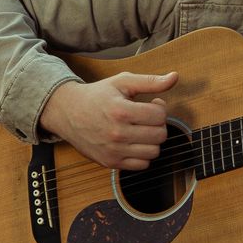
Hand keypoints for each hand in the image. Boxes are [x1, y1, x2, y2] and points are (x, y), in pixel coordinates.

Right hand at [41, 71, 177, 169]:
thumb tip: (175, 77)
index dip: (160, 108)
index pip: (160, 116)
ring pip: (154, 152)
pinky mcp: (110, 162)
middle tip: (147, 117)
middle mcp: (117, 133)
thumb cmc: (97, 95)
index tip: (152, 104)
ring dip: (152, 140)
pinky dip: (143, 154)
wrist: (67, 112)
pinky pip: (142, 165)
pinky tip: (135, 142)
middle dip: (158, 124)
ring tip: (142, 130)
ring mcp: (113, 150)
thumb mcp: (122, 82)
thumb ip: (150, 81)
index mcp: (121, 111)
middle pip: (160, 135)